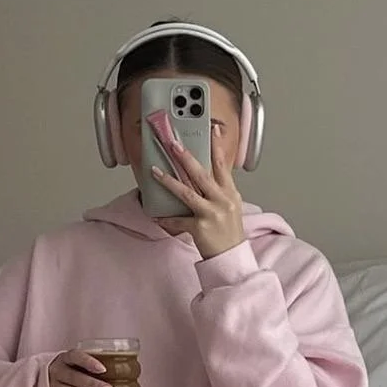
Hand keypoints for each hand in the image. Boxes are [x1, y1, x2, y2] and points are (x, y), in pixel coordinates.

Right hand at [47, 349, 113, 386]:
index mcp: (65, 358)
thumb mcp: (77, 363)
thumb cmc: (71, 370)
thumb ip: (93, 365)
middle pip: (74, 378)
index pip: (75, 357)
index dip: (88, 362)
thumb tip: (125, 371)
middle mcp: (57, 372)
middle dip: (93, 385)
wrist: (49, 381)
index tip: (103, 369)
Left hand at [152, 124, 245, 259]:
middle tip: (173, 144)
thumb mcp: (231, 207)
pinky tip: (156, 215)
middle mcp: (222, 201)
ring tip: (155, 171)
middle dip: (185, 157)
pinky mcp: (200, 228)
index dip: (217, 146)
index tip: (212, 130)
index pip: (223, 165)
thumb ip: (220, 190)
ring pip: (186, 192)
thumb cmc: (230, 233)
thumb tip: (205, 176)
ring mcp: (211, 214)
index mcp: (230, 193)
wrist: (232, 257)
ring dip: (168, 181)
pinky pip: (178, 220)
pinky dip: (166, 218)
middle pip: (202, 174)